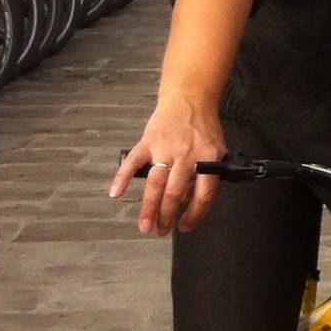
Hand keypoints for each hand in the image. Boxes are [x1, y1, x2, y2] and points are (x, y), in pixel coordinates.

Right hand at [113, 95, 227, 235]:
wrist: (190, 98)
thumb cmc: (203, 127)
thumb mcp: (215, 150)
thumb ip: (205, 174)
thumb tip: (186, 200)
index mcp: (208, 157)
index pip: (204, 194)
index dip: (195, 215)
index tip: (185, 227)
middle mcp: (187, 154)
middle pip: (175, 193)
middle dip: (167, 216)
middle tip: (161, 231)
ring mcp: (165, 148)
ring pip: (155, 183)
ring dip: (149, 207)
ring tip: (145, 225)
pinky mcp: (148, 142)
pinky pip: (133, 162)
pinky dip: (122, 178)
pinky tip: (115, 193)